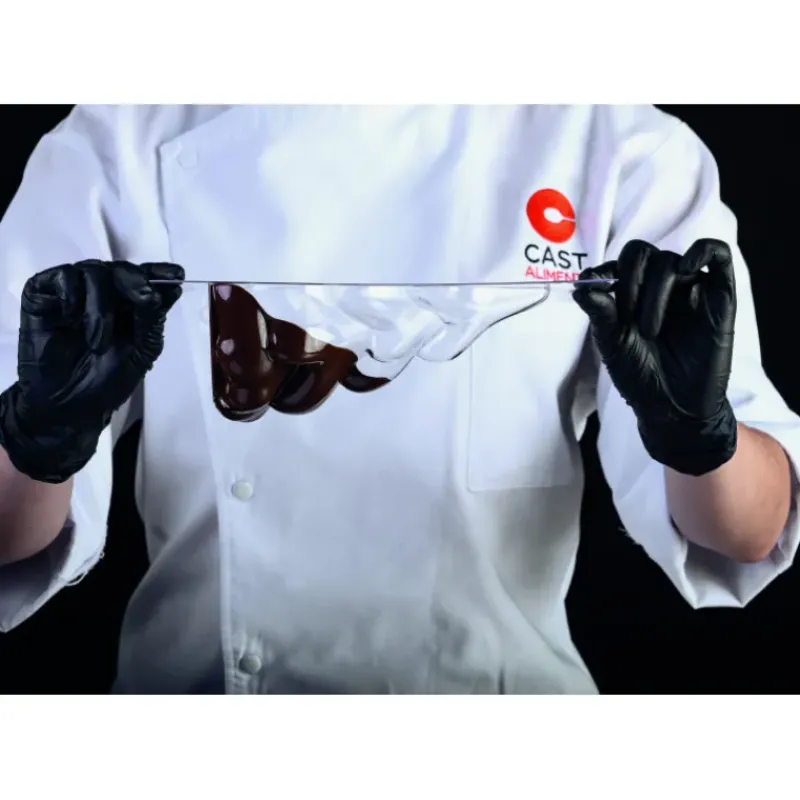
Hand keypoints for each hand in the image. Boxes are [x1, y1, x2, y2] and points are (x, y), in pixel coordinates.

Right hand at [0, 260, 183, 482]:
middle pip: (122, 269)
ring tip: (98, 342)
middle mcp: (104, 294)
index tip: (177, 273)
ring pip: (94, 271)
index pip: (146, 278)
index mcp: (130, 305)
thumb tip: (172, 288)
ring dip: (100, 308)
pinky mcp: (44, 293)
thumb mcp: (141, 351)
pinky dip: (71, 295)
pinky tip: (70, 319)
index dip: (160, 272)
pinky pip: (63, 276)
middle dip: (136, 282)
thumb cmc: (105, 380)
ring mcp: (74, 291)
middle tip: (146, 299)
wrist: (68, 406)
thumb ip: (153, 319)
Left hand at [572, 239, 737, 475]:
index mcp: (633, 294)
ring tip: (649, 330)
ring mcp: (689, 289)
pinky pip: (717, 255)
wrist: (672, 408)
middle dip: (629, 281)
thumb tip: (581, 284)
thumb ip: (600, 313)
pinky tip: (685, 268)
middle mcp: (661, 287)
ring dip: (654, 292)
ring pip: (670, 261)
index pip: (621, 263)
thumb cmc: (640, 376)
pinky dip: (702, 251)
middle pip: (643, 254)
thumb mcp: (612, 344)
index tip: (593, 290)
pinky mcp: (719, 296)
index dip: (604, 272)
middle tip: (626, 317)